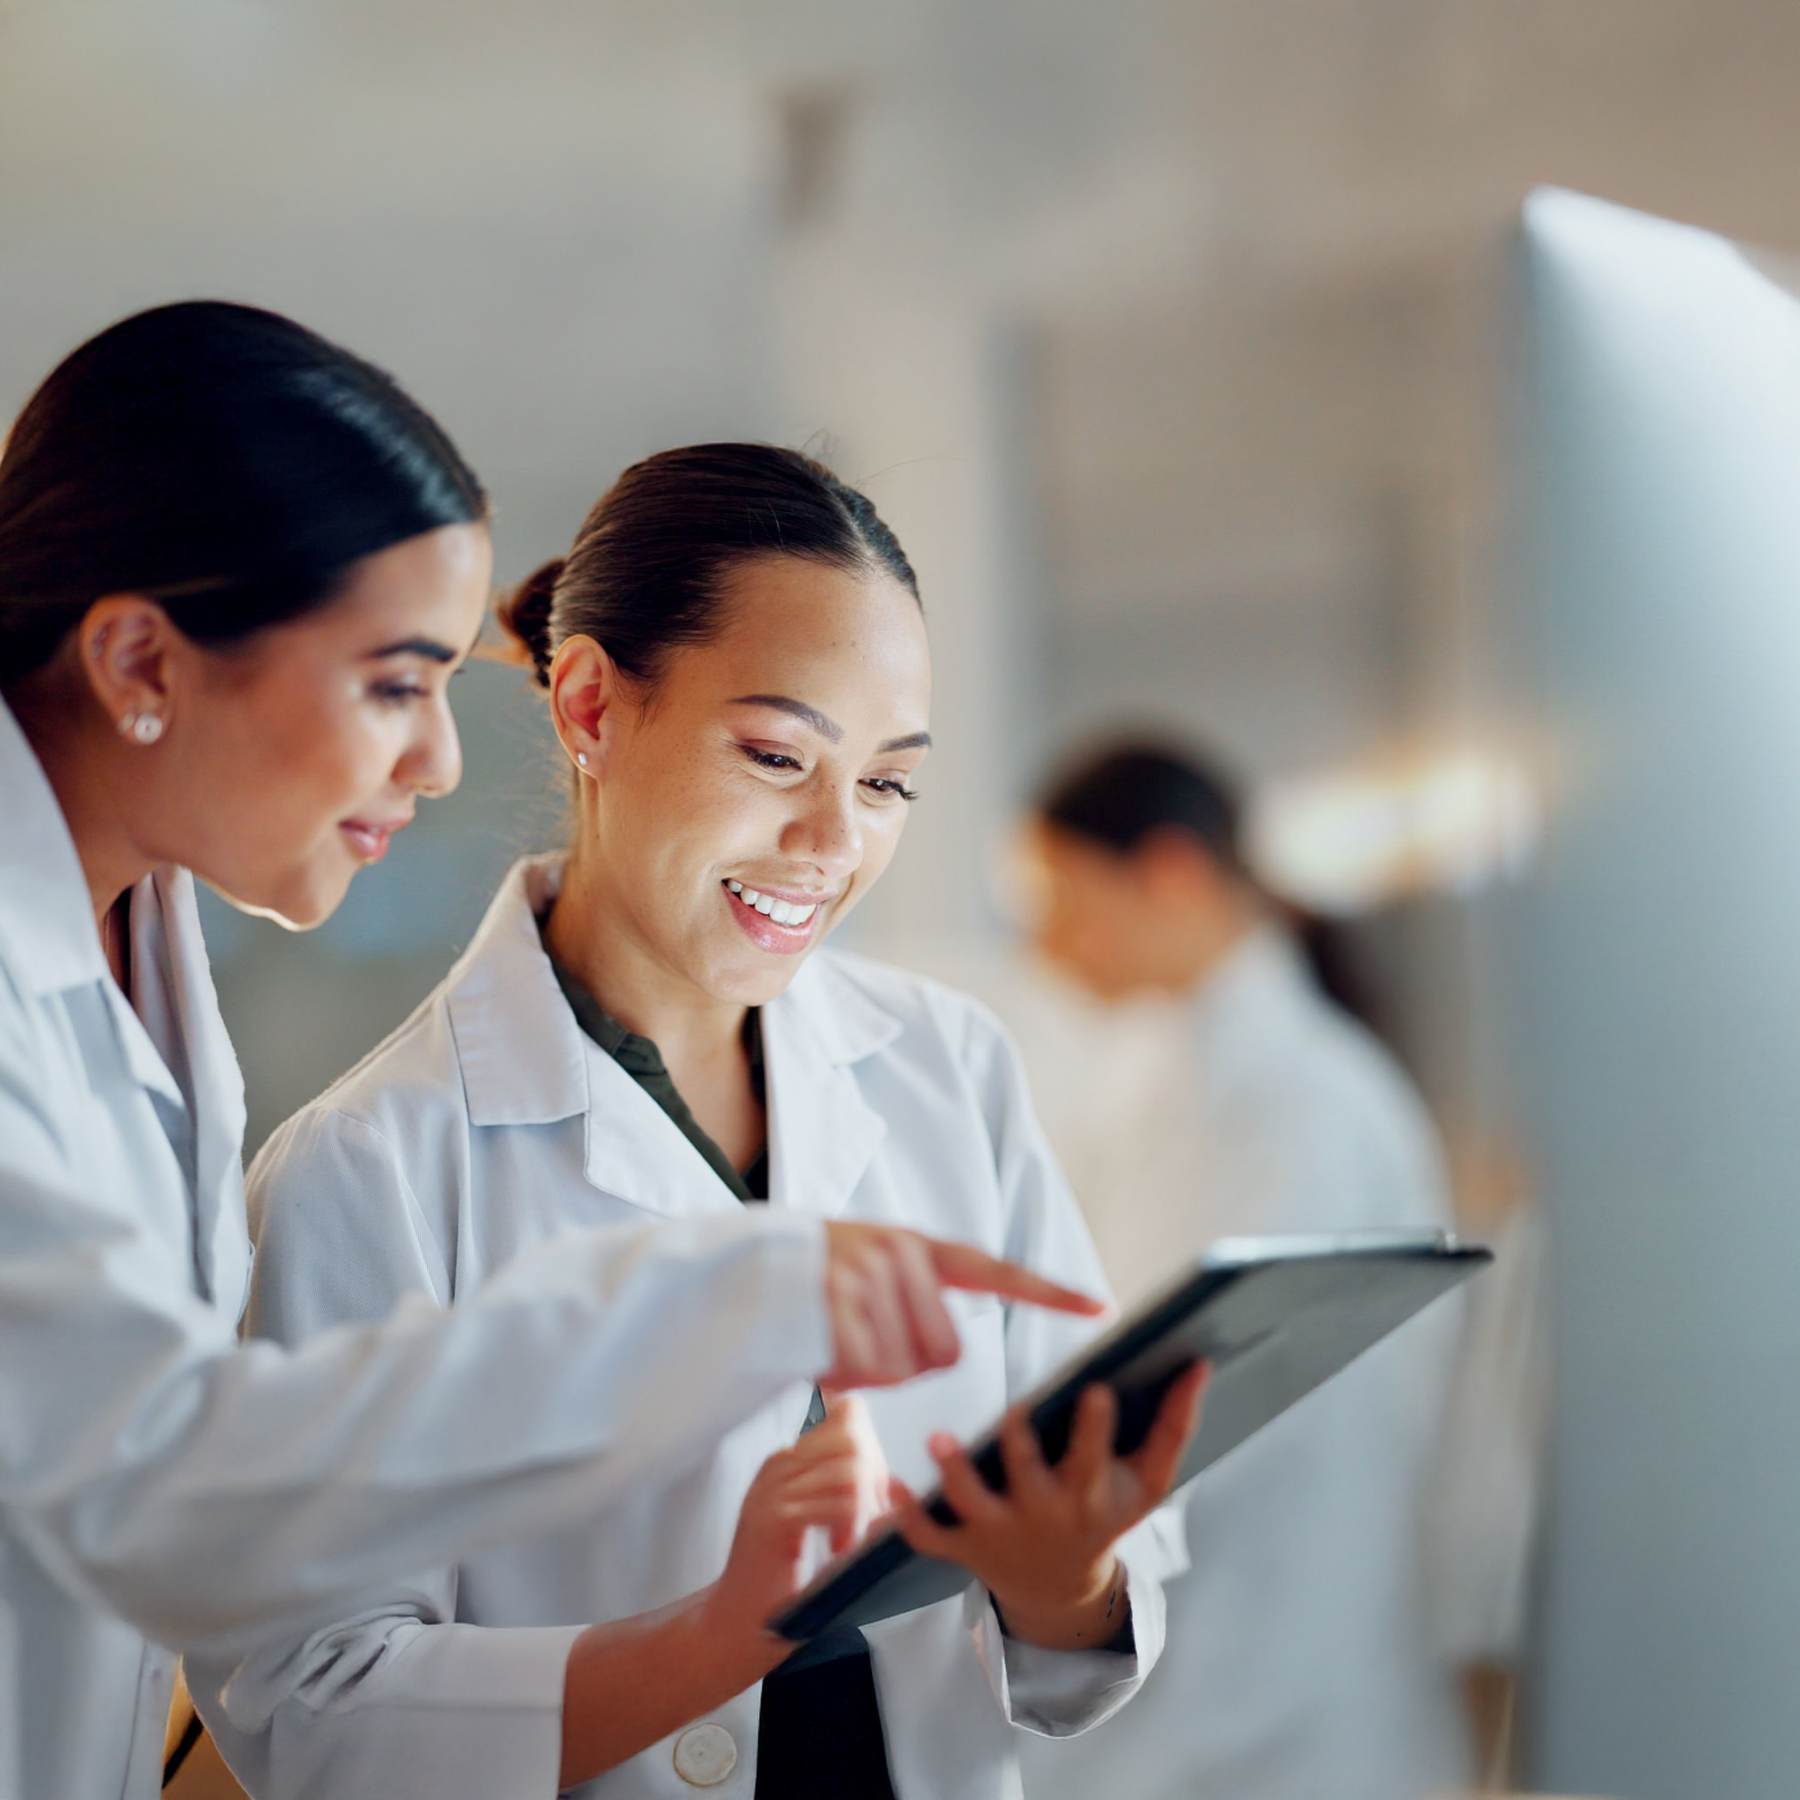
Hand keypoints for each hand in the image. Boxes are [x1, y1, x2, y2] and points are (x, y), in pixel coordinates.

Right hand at [702, 1393, 894, 1663]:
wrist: (739, 1624)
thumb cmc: (785, 1580)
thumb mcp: (817, 1523)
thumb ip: (844, 1493)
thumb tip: (894, 1481)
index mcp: (790, 1460)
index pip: (847, 1413)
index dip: (872, 1447)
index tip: (872, 1492)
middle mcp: (779, 1466)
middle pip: (853, 1437)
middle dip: (874, 1478)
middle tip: (867, 1521)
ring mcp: (773, 1490)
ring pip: (849, 1470)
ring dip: (864, 1510)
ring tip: (851, 1541)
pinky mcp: (774, 1520)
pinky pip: (837, 1503)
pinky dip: (851, 1529)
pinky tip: (839, 1551)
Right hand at [820, 1222, 1105, 1389]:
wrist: (735, 1273)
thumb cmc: (809, 1289)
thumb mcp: (868, 1272)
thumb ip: (914, 1298)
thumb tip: (948, 1354)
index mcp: (915, 1245)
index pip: (995, 1271)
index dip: (1049, 1294)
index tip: (1101, 1308)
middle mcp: (897, 1252)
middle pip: (945, 1353)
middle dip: (909, 1363)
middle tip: (862, 1338)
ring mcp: (866, 1277)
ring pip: (906, 1369)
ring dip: (872, 1373)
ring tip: (835, 1337)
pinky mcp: (835, 1306)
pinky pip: (868, 1374)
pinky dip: (844, 1377)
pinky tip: (819, 1348)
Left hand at [893, 1362, 1207, 1649]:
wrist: (1062, 1591)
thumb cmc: (1105, 1516)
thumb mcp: (1147, 1482)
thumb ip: (1174, 1424)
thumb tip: (1198, 1364)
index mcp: (1087, 1495)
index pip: (1092, 1458)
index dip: (1095, 1428)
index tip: (1096, 1390)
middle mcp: (1042, 1514)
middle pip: (1029, 1475)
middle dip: (1022, 1446)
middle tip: (1016, 1410)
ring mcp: (999, 1533)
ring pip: (971, 1503)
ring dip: (953, 1474)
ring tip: (939, 1440)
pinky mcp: (964, 1547)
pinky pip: (930, 1537)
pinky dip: (906, 1517)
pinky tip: (889, 1482)